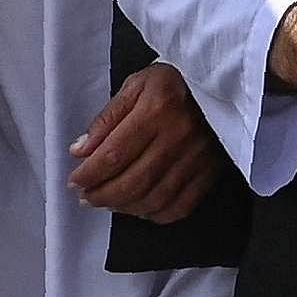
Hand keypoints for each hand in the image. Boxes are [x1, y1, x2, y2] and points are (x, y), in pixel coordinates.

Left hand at [69, 64, 226, 221]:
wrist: (221, 85)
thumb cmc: (174, 82)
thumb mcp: (135, 86)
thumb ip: (107, 119)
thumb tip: (81, 151)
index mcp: (156, 110)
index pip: (114, 154)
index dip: (89, 174)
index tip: (75, 181)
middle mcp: (178, 136)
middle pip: (133, 182)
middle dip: (102, 196)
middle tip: (86, 197)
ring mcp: (197, 158)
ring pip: (155, 199)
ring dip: (125, 207)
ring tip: (108, 202)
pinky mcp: (210, 172)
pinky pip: (180, 206)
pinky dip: (156, 214)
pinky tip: (140, 208)